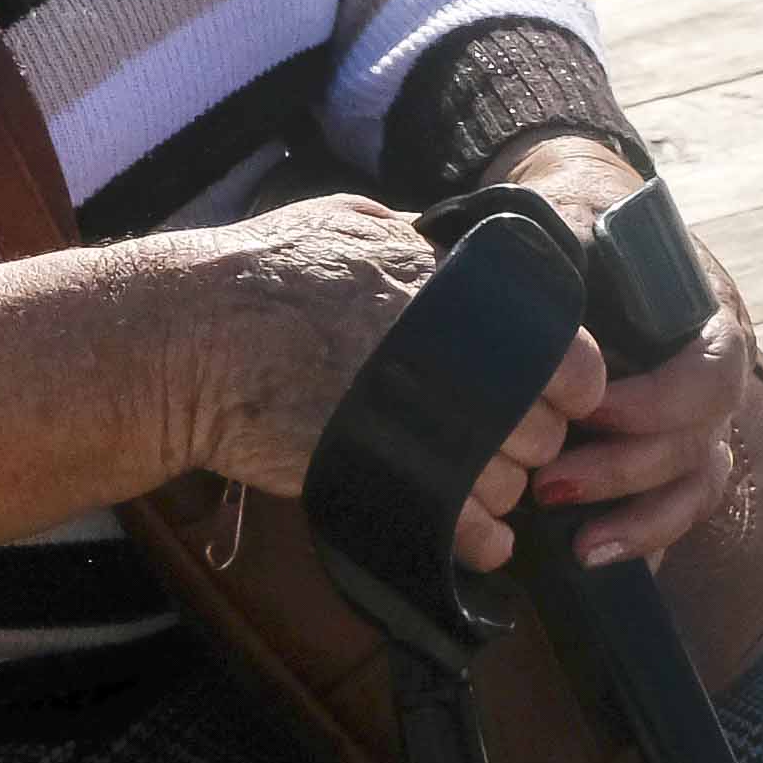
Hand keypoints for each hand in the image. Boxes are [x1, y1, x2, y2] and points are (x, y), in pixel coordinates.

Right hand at [161, 197, 599, 575]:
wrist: (190, 339)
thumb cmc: (257, 272)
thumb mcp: (342, 223)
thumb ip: (407, 237)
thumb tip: (438, 242)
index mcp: (457, 294)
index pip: (573, 357)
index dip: (566, 382)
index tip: (547, 391)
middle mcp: (457, 360)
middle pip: (544, 429)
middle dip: (524, 436)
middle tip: (488, 431)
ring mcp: (426, 429)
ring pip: (510, 485)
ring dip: (494, 487)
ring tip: (458, 474)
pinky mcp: (389, 484)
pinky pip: (473, 533)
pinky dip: (477, 540)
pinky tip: (468, 531)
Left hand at [490, 139, 752, 569]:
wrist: (586, 216)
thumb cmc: (580, 217)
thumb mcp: (577, 218)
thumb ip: (568, 252)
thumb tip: (536, 293)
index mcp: (710, 318)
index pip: (707, 377)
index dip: (650, 405)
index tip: (584, 409)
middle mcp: (716, 376)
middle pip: (697, 443)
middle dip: (623, 472)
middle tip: (549, 486)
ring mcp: (701, 419)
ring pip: (695, 487)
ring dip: (640, 523)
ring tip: (579, 549)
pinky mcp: (671, 450)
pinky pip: (676, 506)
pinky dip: (645, 537)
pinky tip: (602, 562)